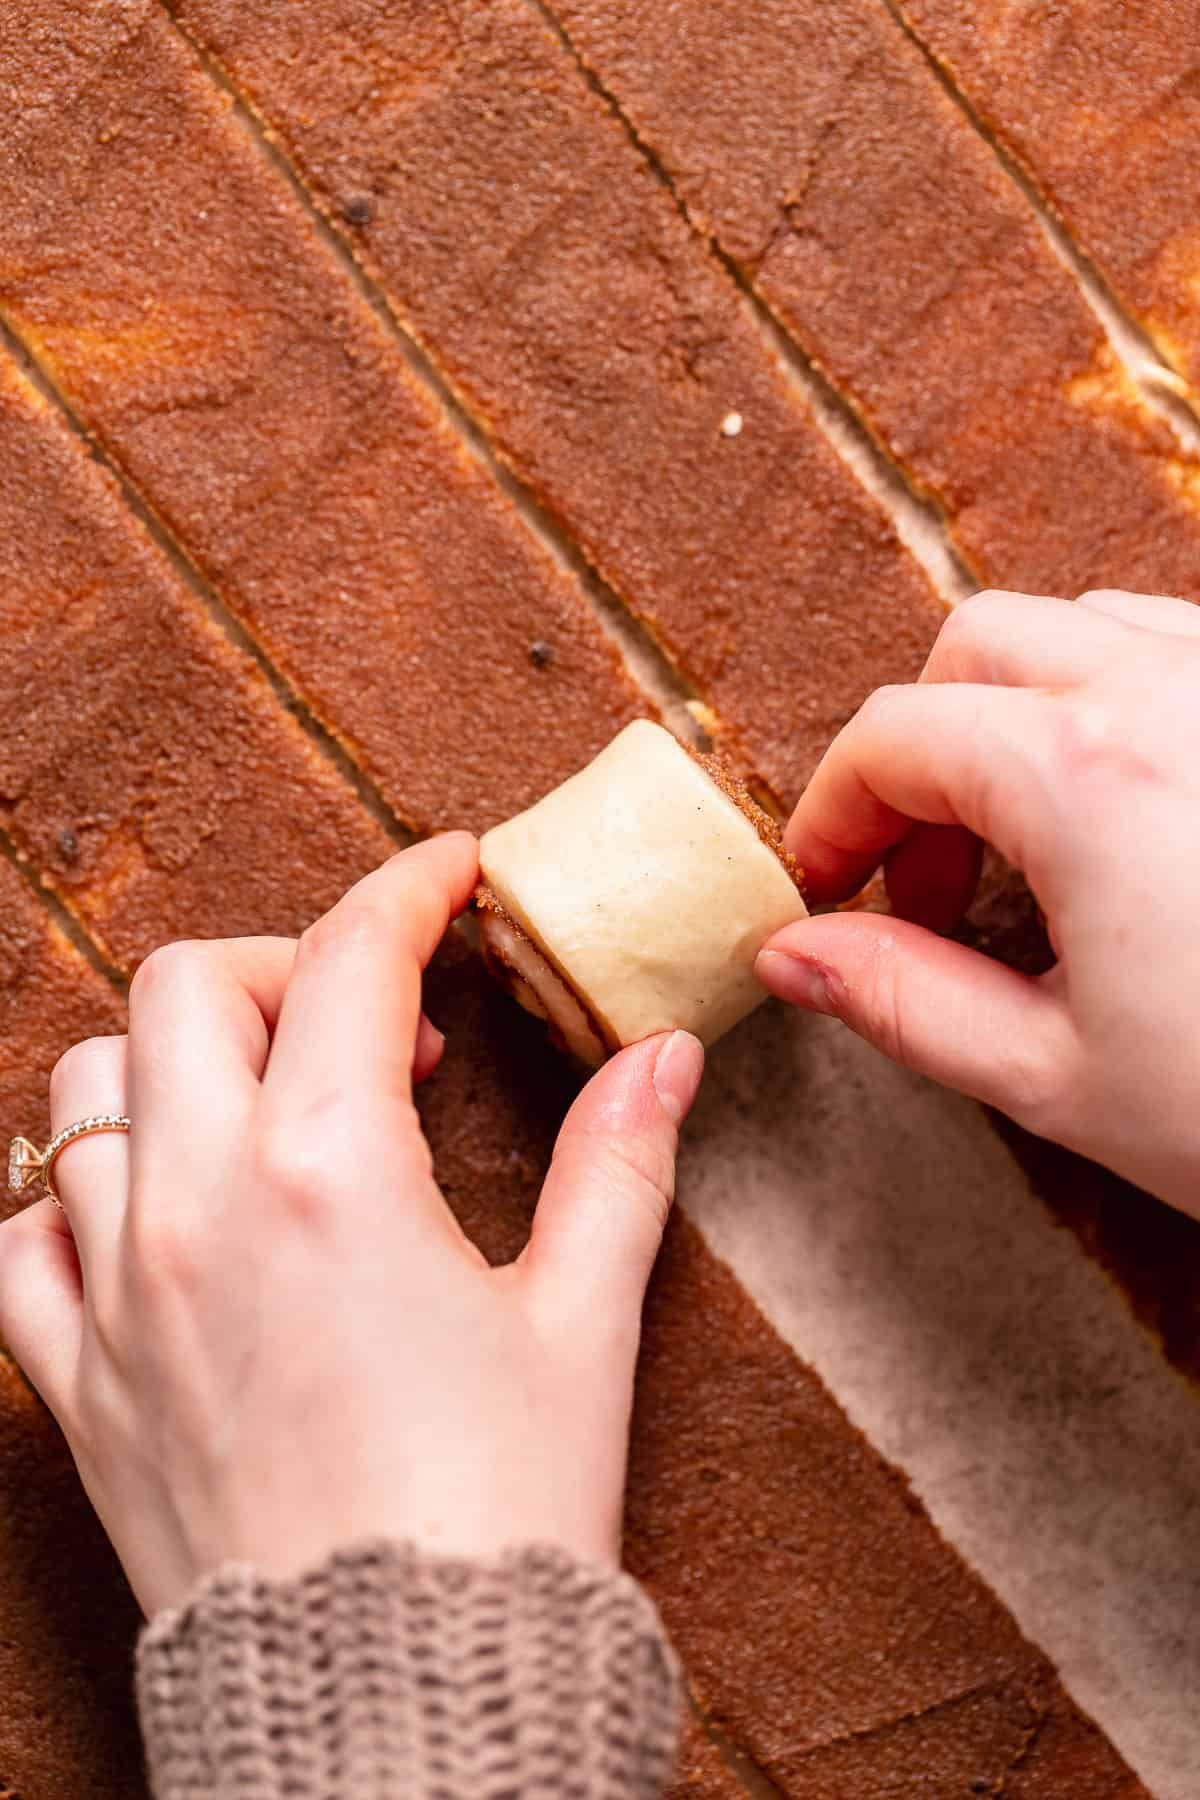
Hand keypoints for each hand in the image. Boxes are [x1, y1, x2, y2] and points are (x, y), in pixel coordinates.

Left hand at [0, 835, 703, 1616]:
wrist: (396, 1715)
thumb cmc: (499, 1520)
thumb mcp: (580, 1324)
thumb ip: (616, 1165)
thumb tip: (663, 1056)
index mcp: (332, 1172)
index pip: (350, 958)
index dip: (407, 889)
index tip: (446, 873)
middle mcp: (200, 1208)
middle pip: (185, 990)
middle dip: (279, 965)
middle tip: (367, 1017)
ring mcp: (120, 1293)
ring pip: (83, 1093)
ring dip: (172, 1063)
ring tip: (264, 1103)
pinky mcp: (81, 1384)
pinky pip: (20, 1243)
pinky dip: (72, 1200)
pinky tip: (153, 1218)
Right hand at [757, 588, 1199, 1218]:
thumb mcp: (1060, 1078)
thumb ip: (905, 1001)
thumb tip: (793, 955)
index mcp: (1085, 779)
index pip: (896, 735)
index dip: (834, 812)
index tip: (826, 886)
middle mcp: (1170, 693)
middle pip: (977, 641)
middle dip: (920, 747)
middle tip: (926, 875)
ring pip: (1086, 626)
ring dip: (1018, 713)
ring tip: (1032, 845)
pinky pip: (1181, 649)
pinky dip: (1119, 704)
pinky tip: (1134, 818)